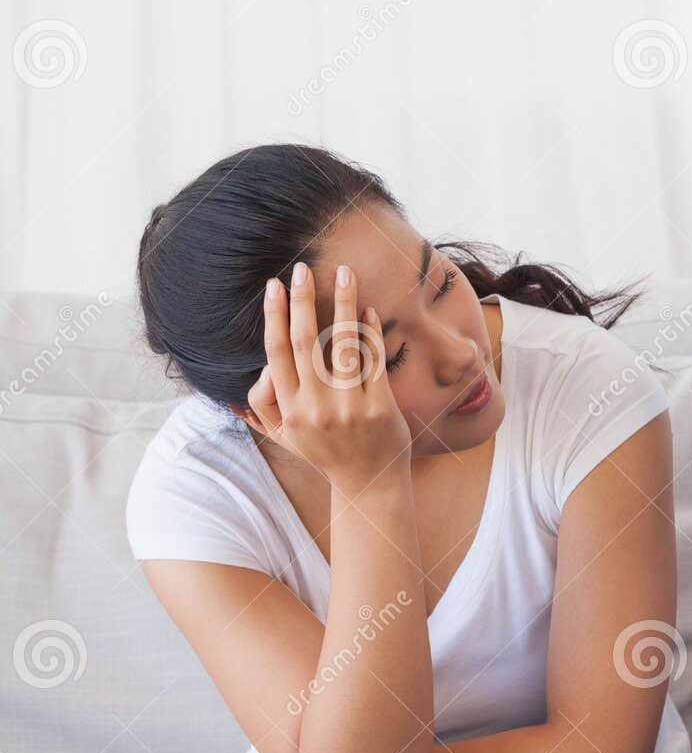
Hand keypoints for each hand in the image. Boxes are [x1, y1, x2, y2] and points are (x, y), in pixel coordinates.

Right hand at [247, 262, 410, 489]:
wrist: (369, 484)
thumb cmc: (325, 454)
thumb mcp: (286, 439)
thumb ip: (262, 409)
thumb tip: (250, 377)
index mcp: (291, 409)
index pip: (277, 353)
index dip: (274, 317)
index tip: (274, 286)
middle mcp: (317, 407)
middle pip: (306, 342)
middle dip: (302, 301)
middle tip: (302, 269)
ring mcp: (350, 407)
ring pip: (343, 345)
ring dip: (344, 304)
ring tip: (346, 273)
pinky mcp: (380, 408)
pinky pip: (373, 362)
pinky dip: (371, 333)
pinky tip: (368, 310)